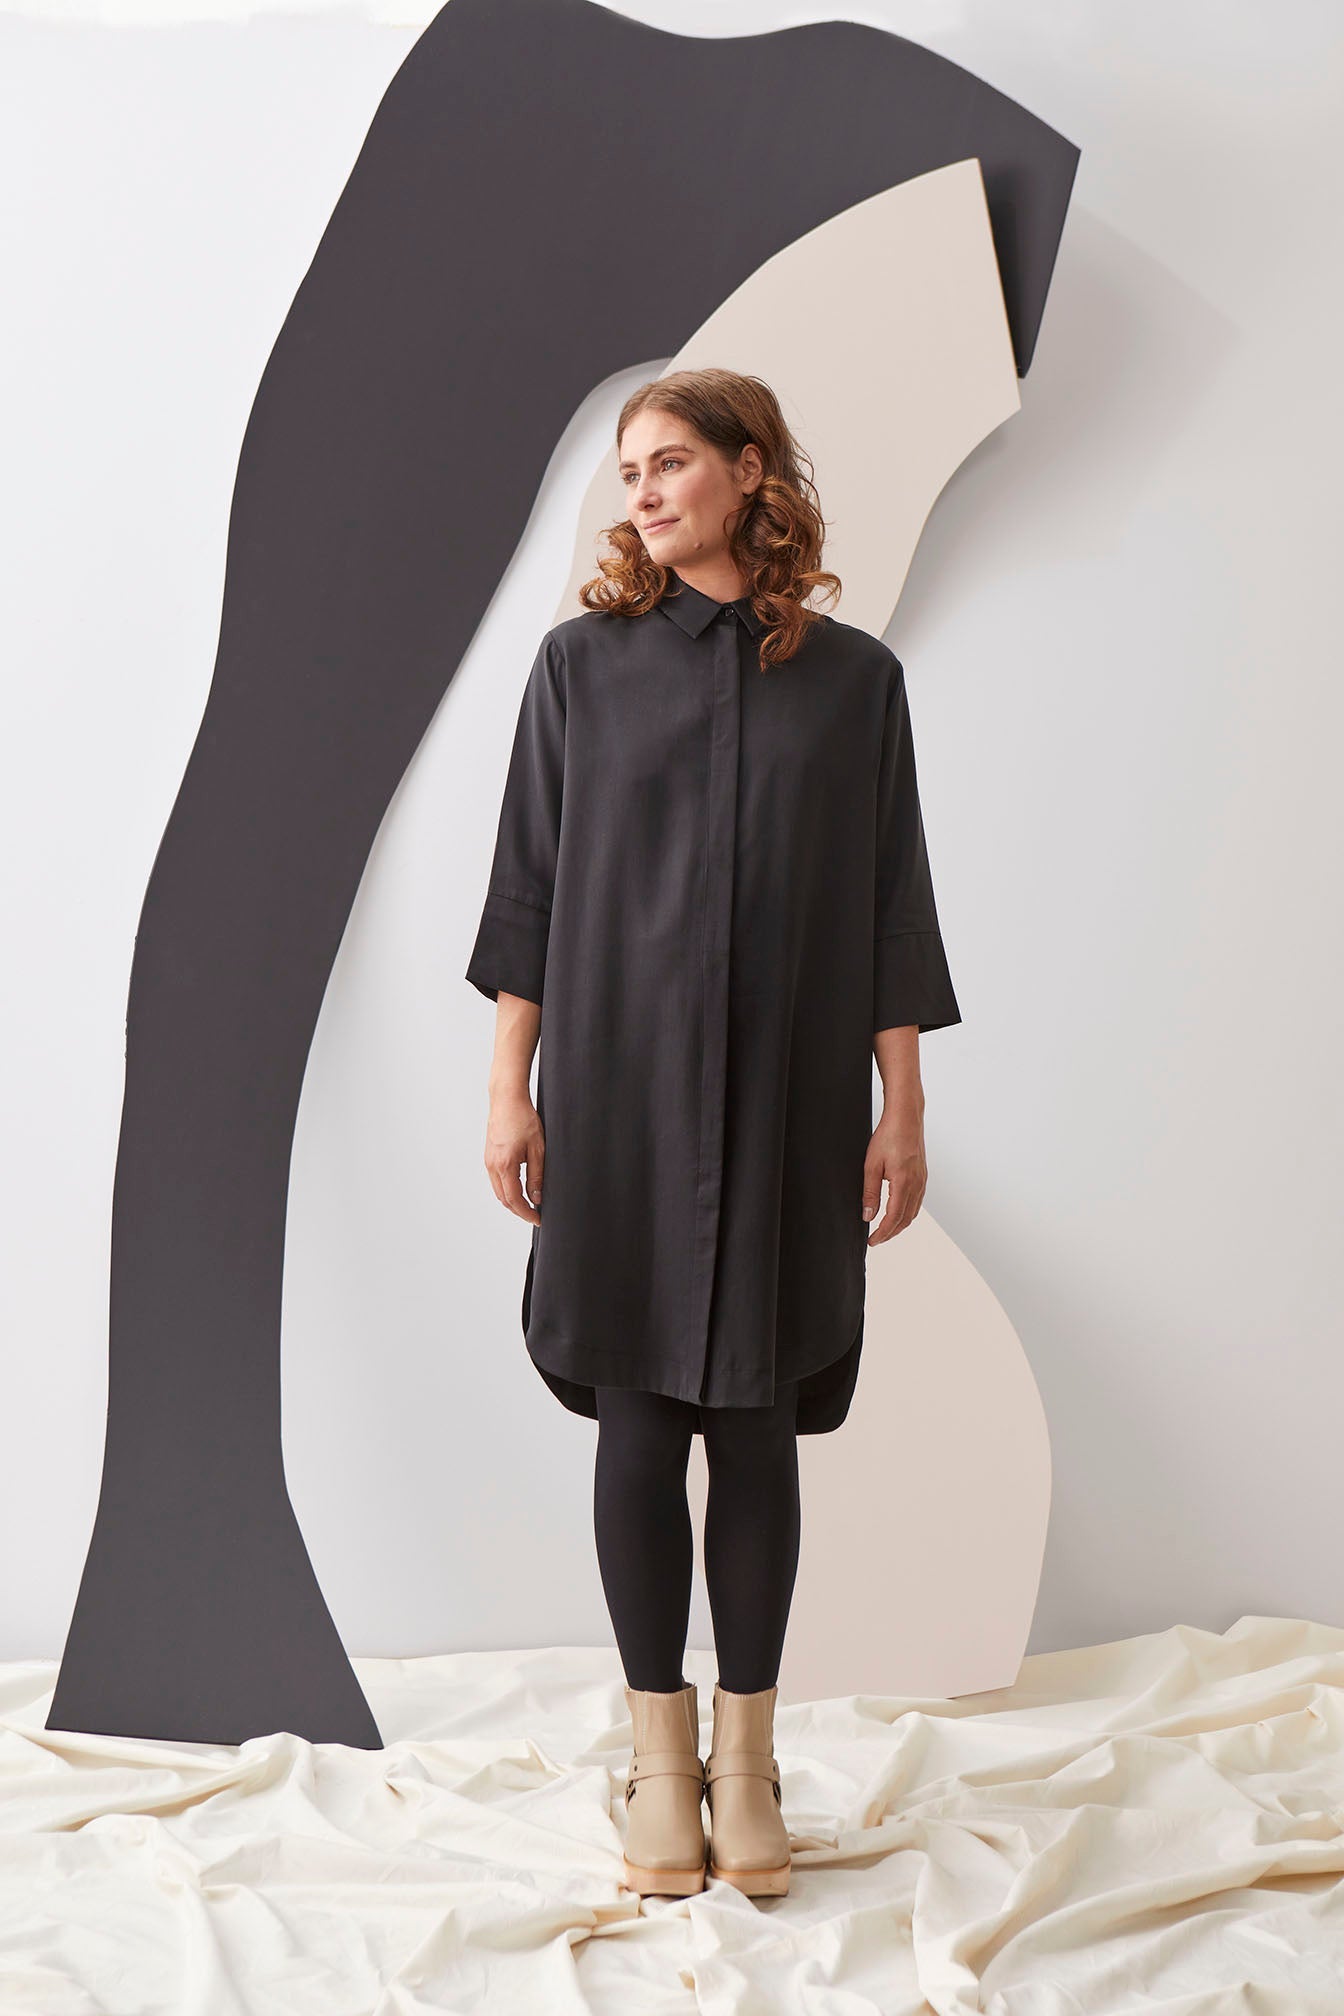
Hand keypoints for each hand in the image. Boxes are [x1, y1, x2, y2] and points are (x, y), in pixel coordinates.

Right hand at [484, 1085, 544, 1225]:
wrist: (507, 1099)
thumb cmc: (523, 1119)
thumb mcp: (538, 1148)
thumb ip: (537, 1175)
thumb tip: (537, 1197)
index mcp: (505, 1165)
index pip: (514, 1199)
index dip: (526, 1213)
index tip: (538, 1219)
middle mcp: (492, 1166)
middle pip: (503, 1199)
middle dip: (519, 1210)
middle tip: (535, 1215)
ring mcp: (488, 1161)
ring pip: (498, 1190)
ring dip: (512, 1200)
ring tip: (529, 1204)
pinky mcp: (489, 1156)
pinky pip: (496, 1180)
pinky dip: (506, 1189)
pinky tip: (518, 1188)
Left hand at [862, 1106, 926, 1244]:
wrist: (906, 1117)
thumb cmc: (888, 1136)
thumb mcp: (871, 1165)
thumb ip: (869, 1193)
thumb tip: (867, 1216)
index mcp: (904, 1183)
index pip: (894, 1217)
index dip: (883, 1233)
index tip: (872, 1241)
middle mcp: (917, 1184)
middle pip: (906, 1219)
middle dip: (891, 1233)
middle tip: (876, 1239)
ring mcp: (922, 1180)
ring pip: (913, 1212)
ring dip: (900, 1224)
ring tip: (885, 1229)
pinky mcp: (923, 1176)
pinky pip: (917, 1202)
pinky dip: (907, 1213)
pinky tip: (897, 1212)